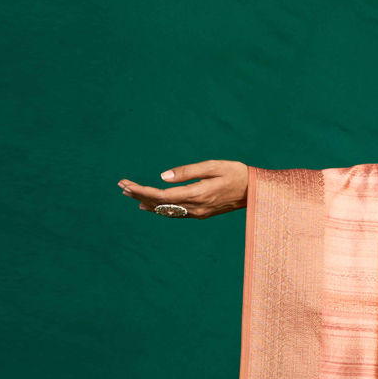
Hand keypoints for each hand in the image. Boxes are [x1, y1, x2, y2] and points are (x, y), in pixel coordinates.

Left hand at [117, 160, 248, 217]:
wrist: (256, 192)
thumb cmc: (236, 173)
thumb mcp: (213, 166)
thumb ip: (187, 171)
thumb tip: (163, 176)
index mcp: (197, 194)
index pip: (161, 195)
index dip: (141, 190)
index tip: (126, 183)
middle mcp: (195, 207)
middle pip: (160, 204)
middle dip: (139, 195)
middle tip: (121, 186)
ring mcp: (198, 213)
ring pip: (166, 211)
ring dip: (147, 202)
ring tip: (130, 194)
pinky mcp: (201, 213)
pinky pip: (175, 213)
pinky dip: (160, 209)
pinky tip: (150, 206)